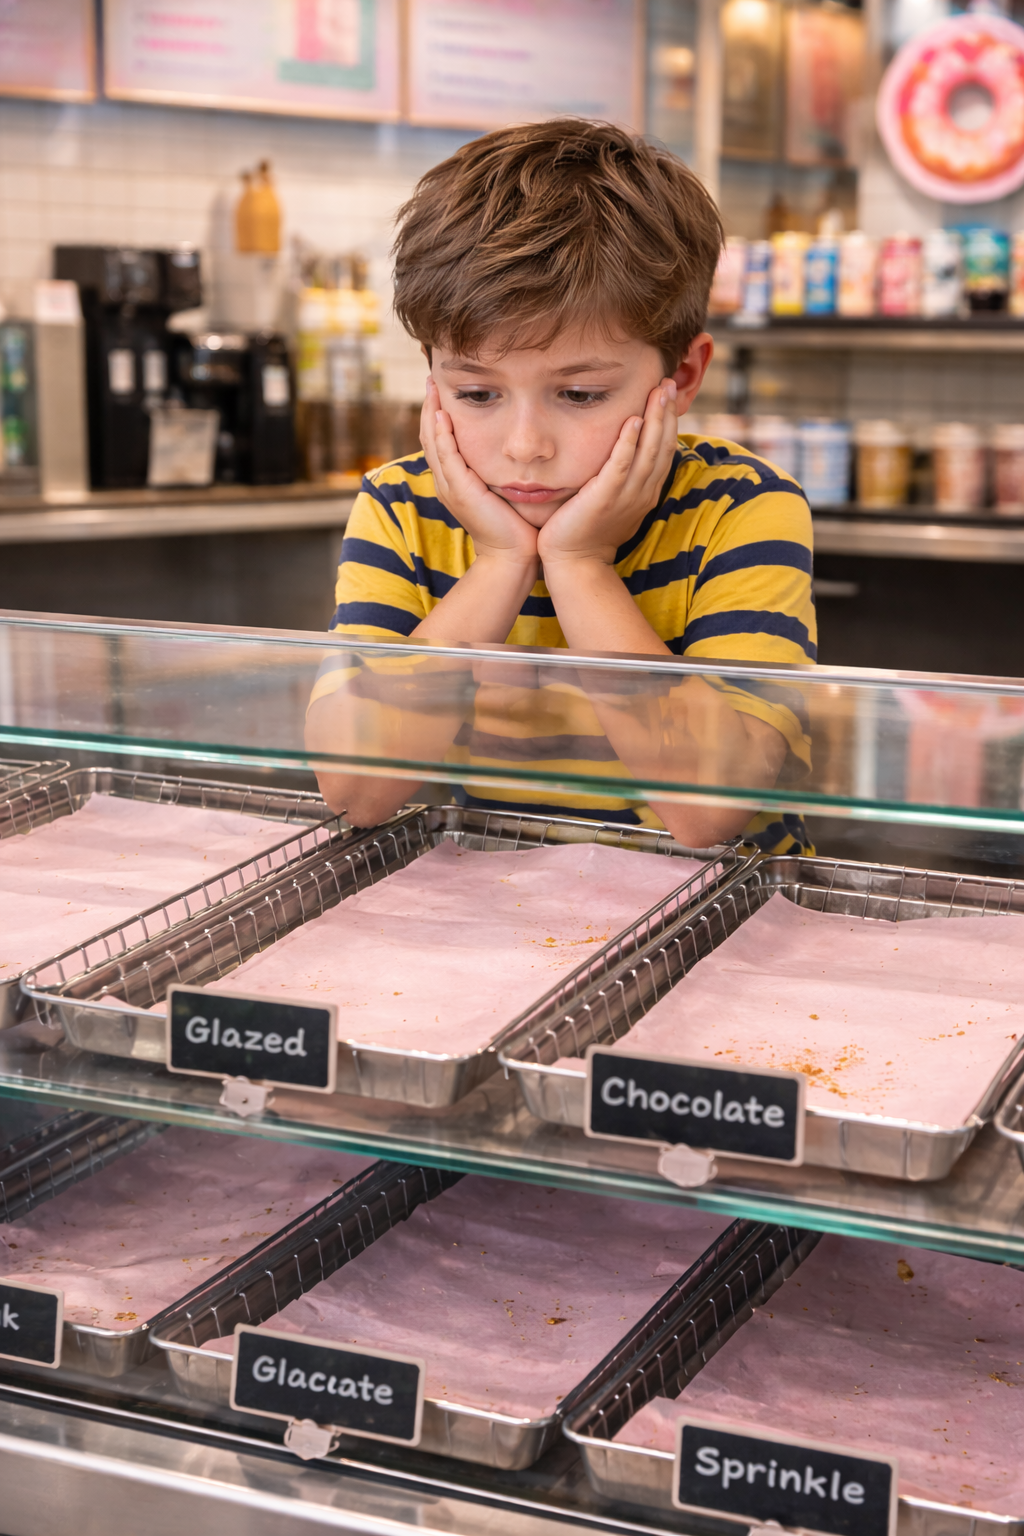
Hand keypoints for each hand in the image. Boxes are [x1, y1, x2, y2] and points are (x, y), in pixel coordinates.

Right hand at [419, 378, 538, 567]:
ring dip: (430, 413)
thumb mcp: (503, 490)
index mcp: (455, 481)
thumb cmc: (515, 526)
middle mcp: (447, 482)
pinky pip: (446, 455)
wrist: (513, 555)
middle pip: (429, 437)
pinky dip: (441, 433)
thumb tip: (513, 448)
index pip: (439, 441)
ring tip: (431, 387)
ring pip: (432, 442)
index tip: (441, 390)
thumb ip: (499, 469)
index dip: (436, 416)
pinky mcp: (461, 490)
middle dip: (428, 407)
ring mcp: (450, 487)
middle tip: (431, 380)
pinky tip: (441, 414)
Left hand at [537, 380, 678, 568]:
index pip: (663, 451)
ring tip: (656, 392)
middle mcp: (641, 493)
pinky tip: (633, 420)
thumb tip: (622, 455)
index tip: (666, 394)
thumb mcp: (612, 502)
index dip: (667, 422)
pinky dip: (629, 443)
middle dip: (665, 413)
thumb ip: (620, 479)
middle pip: (661, 446)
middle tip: (666, 383)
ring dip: (654, 420)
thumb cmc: (587, 532)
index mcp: (645, 492)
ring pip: (648, 452)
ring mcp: (625, 496)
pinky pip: (621, 466)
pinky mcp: (604, 498)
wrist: (575, 563)